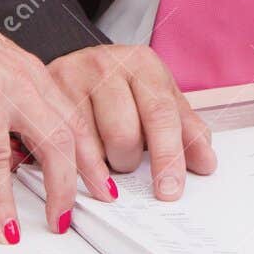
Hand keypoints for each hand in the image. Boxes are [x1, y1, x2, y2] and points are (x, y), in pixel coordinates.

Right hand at [0, 0, 114, 243]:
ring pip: (3, 159)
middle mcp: (18, 83)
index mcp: (34, 76)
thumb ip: (23, 100)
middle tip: (61, 220)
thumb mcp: (5, 66)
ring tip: (8, 229)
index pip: (76, 123)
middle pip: (55, 142)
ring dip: (5, 202)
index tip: (102, 189)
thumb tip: (34, 145)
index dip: (92, 161)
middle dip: (62, 189)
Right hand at [47, 44, 216, 199]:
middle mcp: (107, 63)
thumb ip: (185, 131)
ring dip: (102, 163)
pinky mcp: (47, 94)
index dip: (167, 156)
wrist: (77, 64)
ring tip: (105, 151)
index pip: (161, 114)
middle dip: (128, 160)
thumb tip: (206, 163)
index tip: (169, 189)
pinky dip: (77, 162)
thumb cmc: (123, 88)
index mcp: (143, 63)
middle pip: (124, 134)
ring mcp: (73, 75)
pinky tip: (81, 153)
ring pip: (92, 145)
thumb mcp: (158, 100)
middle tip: (127, 159)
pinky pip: (63, 146)